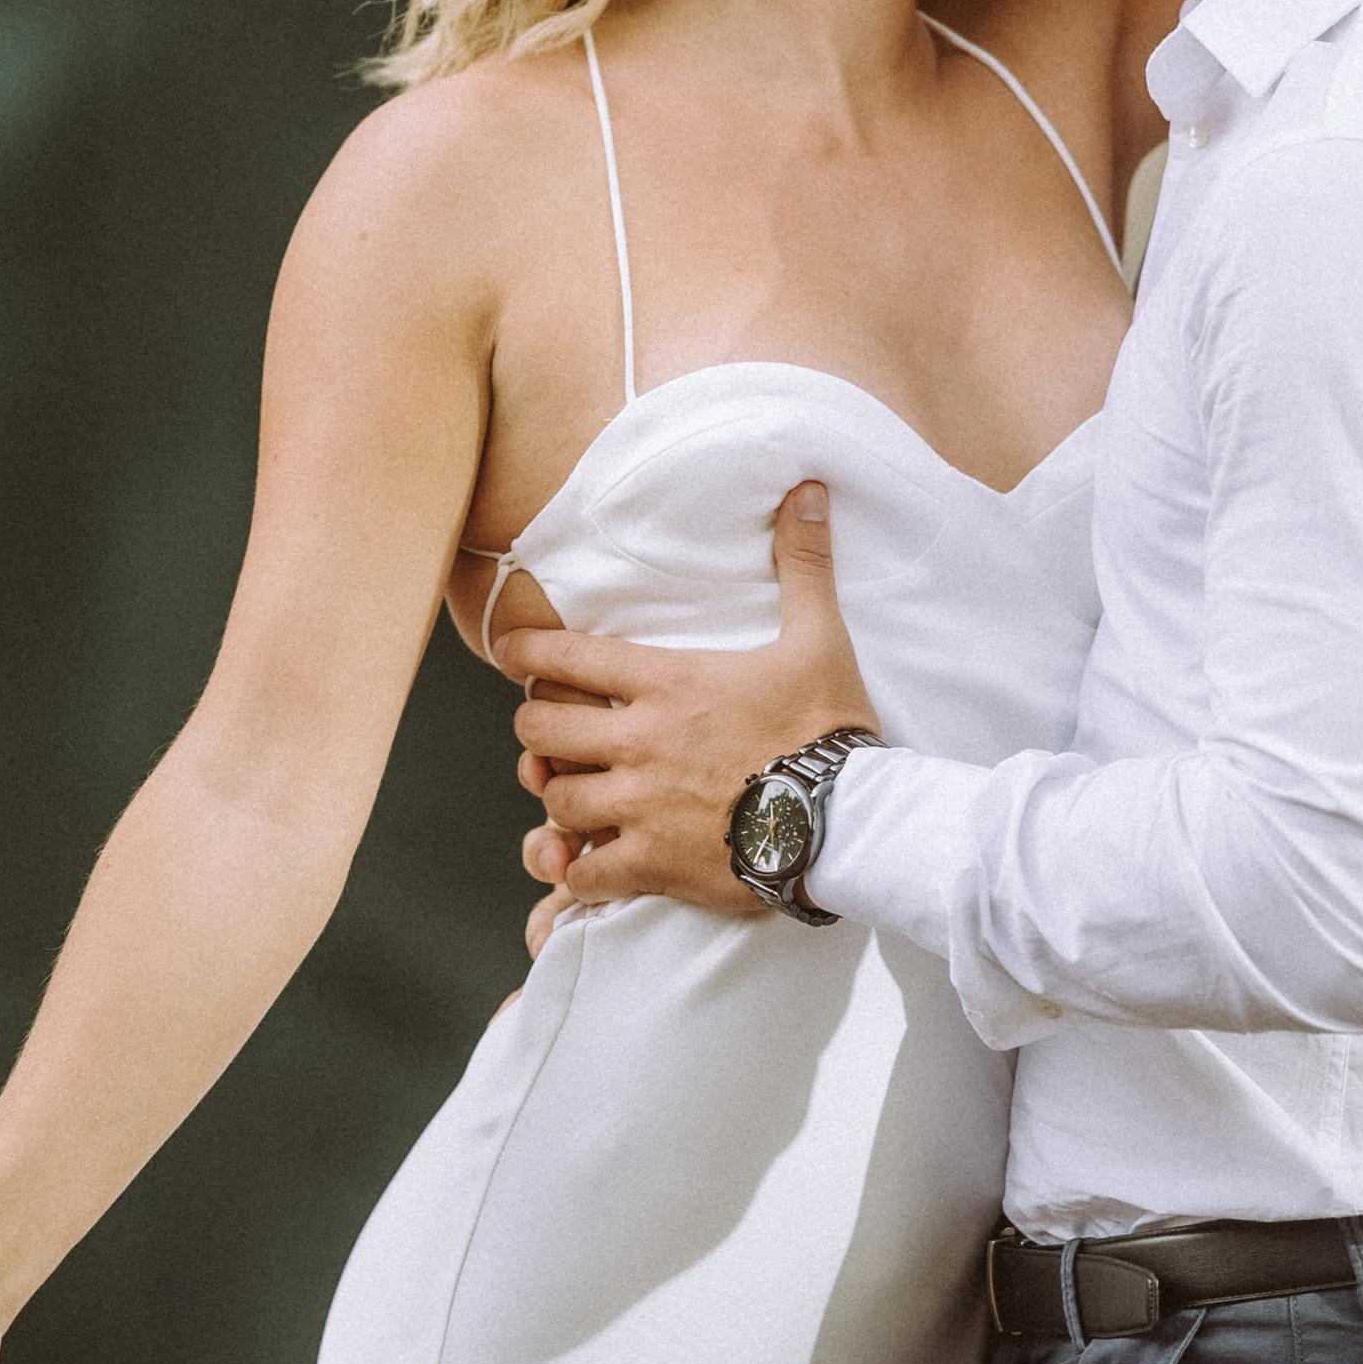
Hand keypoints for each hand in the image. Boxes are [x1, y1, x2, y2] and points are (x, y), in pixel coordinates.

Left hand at [495, 484, 877, 911]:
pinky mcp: (653, 864)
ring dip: (558, 798)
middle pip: (539, 732)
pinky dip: (576, 869)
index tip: (510, 652)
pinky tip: (586, 862)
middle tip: (553, 734)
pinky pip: (583, 873)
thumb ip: (803, 564)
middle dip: (537, 731)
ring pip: (555, 801)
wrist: (852, 819)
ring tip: (573, 796)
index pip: (564, 658)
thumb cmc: (830, 728)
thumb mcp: (818, 637)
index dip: (525, 653)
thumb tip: (806, 490)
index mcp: (667, 683)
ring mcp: (641, 807)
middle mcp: (640, 742)